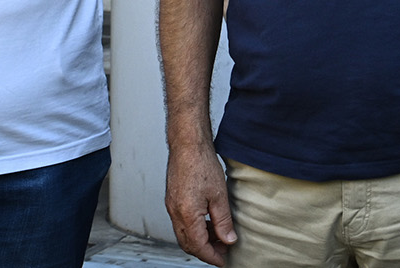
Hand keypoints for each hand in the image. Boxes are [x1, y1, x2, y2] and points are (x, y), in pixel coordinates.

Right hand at [164, 141, 236, 265]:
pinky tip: (208, 222)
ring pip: (184, 234)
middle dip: (206, 251)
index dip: (212, 257)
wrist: (187, 144)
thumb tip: (228, 239)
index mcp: (187, 215)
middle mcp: (175, 213)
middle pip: (188, 244)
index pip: (199, 247)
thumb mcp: (219, 195)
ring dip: (200, 240)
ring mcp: (172, 206)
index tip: (223, 260)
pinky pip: (181, 223)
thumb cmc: (201, 163)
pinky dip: (194, 228)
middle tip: (223, 250)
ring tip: (219, 236)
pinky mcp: (172, 199)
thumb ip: (223, 221)